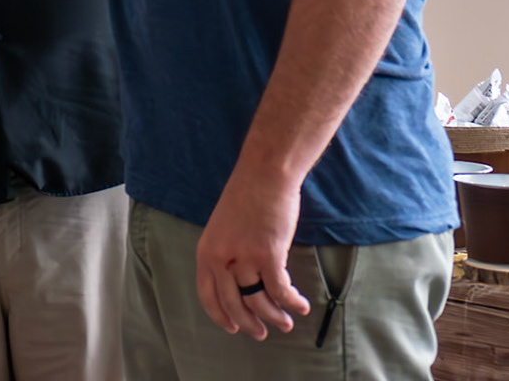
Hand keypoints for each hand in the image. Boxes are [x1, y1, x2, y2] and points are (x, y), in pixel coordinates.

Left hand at [194, 164, 311, 339]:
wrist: (263, 176)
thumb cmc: (246, 198)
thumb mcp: (223, 228)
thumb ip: (226, 255)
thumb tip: (241, 283)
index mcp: (206, 251)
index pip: (207, 295)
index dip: (220, 315)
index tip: (232, 328)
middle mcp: (221, 258)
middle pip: (233, 304)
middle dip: (248, 323)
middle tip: (260, 333)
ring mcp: (244, 257)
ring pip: (258, 301)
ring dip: (274, 317)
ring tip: (285, 324)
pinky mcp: (269, 255)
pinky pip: (281, 291)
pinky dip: (292, 302)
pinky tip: (302, 305)